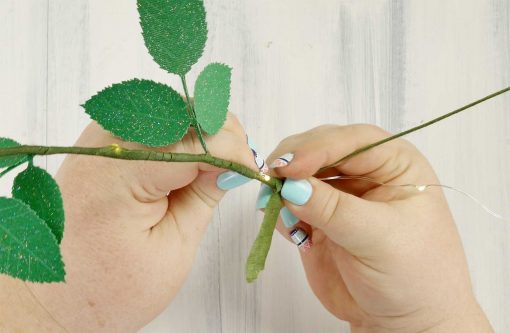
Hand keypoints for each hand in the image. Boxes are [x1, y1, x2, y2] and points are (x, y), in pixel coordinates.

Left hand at [0, 113, 258, 331]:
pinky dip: (182, 131)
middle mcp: (104, 141)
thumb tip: (235, 164)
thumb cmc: (108, 287)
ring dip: (204, 129)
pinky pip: (154, 119)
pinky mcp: (104, 140)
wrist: (55, 295)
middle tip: (239, 168)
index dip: (233, 151)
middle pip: (183, 110)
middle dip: (221, 133)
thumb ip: (205, 195)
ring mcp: (100, 135)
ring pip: (170, 107)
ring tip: (218, 165)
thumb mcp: (172, 249)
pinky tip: (194, 158)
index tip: (253, 172)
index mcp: (119, 173)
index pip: (195, 139)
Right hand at [262, 124, 492, 331]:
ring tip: (272, 202)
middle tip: (273, 177)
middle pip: (321, 150)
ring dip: (283, 185)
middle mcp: (365, 174)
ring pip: (301, 175)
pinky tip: (285, 224)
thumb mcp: (379, 238)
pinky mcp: (318, 220)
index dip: (319, 147)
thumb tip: (291, 186)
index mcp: (395, 165)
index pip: (353, 141)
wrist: (404, 323)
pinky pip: (290, 205)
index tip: (291, 166)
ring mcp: (339, 197)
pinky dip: (280, 209)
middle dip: (295, 162)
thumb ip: (334, 210)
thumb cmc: (414, 277)